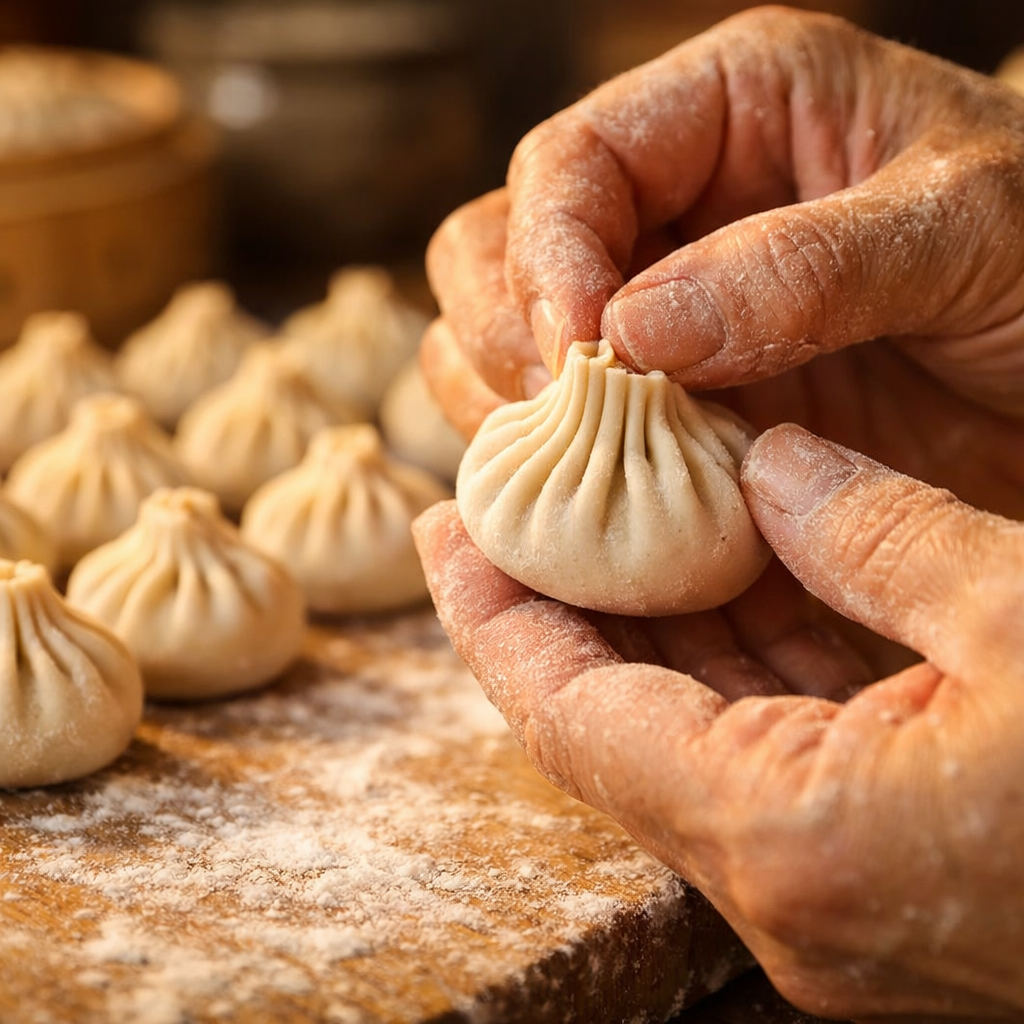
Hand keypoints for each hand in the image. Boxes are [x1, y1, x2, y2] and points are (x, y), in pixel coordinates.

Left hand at [413, 424, 1023, 1021]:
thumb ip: (878, 532)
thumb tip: (774, 467)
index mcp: (793, 834)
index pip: (572, 712)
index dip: (495, 613)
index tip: (447, 527)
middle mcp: (787, 889)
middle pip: (611, 725)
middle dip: (556, 609)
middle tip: (505, 508)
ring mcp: (831, 891)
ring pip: (682, 735)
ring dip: (642, 627)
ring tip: (596, 520)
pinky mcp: (880, 872)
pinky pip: (759, 750)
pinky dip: (725, 659)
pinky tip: (715, 575)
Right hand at [423, 7, 1023, 519]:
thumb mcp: (968, 229)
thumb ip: (802, 266)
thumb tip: (631, 329)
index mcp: (732, 113)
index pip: (570, 164)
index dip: (549, 256)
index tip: (583, 349)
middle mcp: (671, 214)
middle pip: (497, 252)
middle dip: (512, 335)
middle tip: (570, 414)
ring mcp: (659, 321)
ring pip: (504, 350)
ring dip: (522, 415)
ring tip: (589, 466)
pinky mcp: (667, 414)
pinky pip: (566, 441)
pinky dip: (565, 478)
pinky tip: (618, 509)